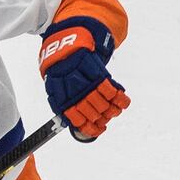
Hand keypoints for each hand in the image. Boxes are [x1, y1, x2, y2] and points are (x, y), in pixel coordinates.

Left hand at [39, 24, 128, 141]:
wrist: (65, 48)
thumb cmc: (61, 73)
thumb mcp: (56, 91)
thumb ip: (66, 106)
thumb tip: (76, 126)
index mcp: (62, 100)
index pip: (77, 120)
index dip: (90, 128)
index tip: (98, 130)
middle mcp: (74, 93)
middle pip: (93, 113)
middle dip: (102, 118)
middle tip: (107, 118)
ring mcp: (86, 83)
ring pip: (103, 103)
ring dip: (112, 110)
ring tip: (115, 111)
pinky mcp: (97, 72)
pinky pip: (111, 89)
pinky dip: (120, 97)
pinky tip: (122, 102)